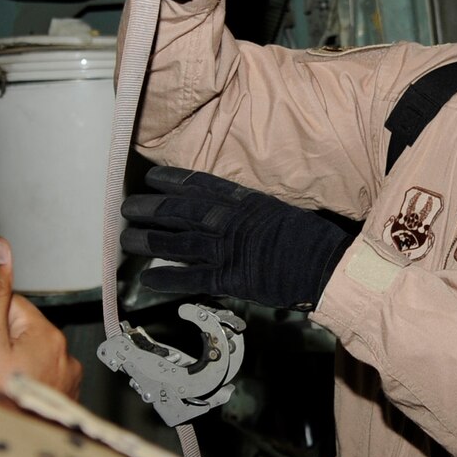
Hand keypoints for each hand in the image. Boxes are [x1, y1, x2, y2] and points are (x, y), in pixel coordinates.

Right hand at [0, 237, 83, 396]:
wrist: (7, 452)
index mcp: (48, 334)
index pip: (11, 305)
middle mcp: (66, 355)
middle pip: (20, 333)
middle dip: (0, 347)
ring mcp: (67, 383)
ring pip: (29, 360)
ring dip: (12, 371)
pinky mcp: (63, 404)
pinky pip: (38, 384)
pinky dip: (24, 390)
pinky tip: (10, 404)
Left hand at [121, 166, 353, 309]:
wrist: (330, 266)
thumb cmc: (314, 241)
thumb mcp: (281, 214)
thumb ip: (254, 214)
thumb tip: (235, 214)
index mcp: (247, 202)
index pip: (202, 185)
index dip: (174, 180)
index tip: (153, 177)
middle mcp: (233, 221)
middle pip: (183, 211)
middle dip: (152, 208)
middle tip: (127, 207)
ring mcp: (231, 249)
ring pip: (180, 242)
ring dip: (150, 240)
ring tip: (127, 239)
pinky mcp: (233, 277)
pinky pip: (194, 277)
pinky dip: (169, 278)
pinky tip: (148, 279)